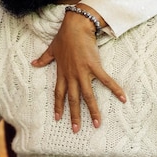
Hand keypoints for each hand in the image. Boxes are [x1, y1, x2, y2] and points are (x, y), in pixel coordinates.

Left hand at [33, 4, 125, 132]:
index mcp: (62, 73)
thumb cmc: (64, 37)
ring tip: (97, 123)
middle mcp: (72, 76)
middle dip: (74, 115)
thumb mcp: (51, 49)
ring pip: (87, 95)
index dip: (58, 106)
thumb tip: (33, 63)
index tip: (58, 119)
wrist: (76, 27)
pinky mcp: (94, 66)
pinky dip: (115, 89)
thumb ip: (44, 58)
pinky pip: (106, 81)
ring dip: (92, 110)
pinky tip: (123, 98)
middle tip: (76, 130)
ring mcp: (83, 72)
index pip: (59, 94)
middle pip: (73, 99)